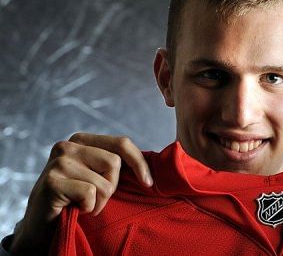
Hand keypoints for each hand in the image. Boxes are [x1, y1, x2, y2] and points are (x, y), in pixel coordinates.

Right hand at [9, 133, 151, 254]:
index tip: (148, 183)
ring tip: (82, 204)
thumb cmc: (75, 200)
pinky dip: (88, 208)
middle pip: (115, 163)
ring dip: (99, 201)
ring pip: (104, 182)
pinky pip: (90, 194)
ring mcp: (58, 162)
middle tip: (95, 198)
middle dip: (112, 187)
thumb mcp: (97, 176)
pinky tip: (74, 209)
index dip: (139, 163)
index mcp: (82, 140)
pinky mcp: (51, 181)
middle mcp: (68, 145)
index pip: (122, 143)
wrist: (42, 227)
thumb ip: (115, 164)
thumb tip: (155, 160)